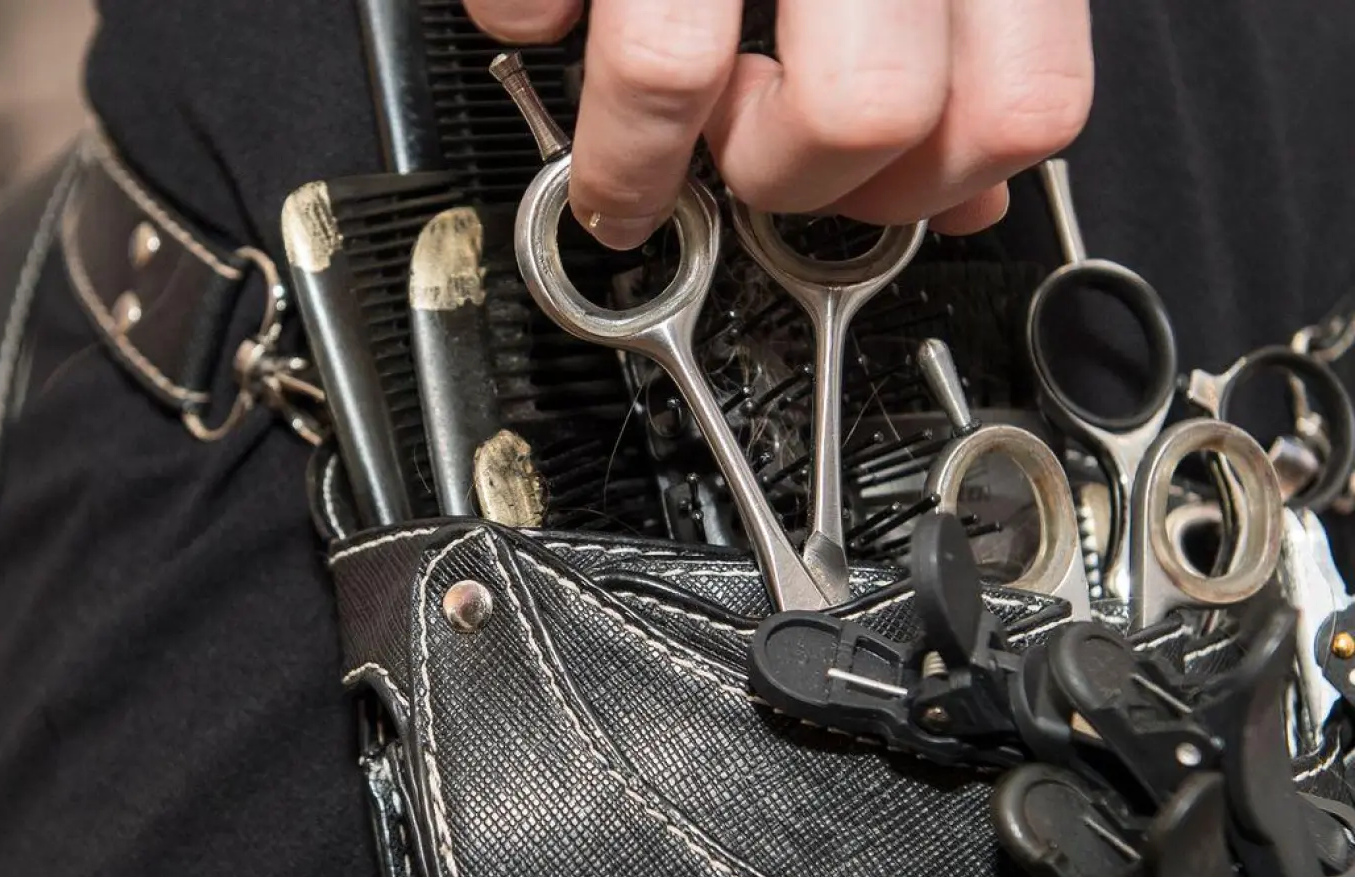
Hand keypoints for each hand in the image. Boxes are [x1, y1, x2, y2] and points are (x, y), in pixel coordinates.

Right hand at [463, 0, 1093, 248]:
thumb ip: (976, 47)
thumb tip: (963, 197)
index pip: (1012, 113)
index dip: (937, 187)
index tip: (876, 189)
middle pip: (858, 117)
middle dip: (783, 174)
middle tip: (748, 147)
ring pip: (671, 72)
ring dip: (633, 133)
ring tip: (634, 118)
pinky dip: (523, 18)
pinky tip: (558, 8)